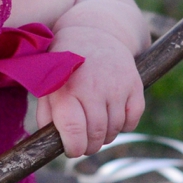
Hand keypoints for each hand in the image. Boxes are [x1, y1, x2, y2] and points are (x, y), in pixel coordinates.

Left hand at [39, 23, 144, 158]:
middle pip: (95, 134)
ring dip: (105, 136)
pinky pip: (132, 119)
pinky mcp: (135, 85)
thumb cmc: (65, 64)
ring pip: (114, 129)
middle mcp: (92, 88)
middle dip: (89, 146)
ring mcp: (116, 86)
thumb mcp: (48, 84)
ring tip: (95, 129)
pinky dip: (124, 125)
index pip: (73, 130)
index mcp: (66, 88)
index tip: (72, 150)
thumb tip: (49, 142)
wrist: (94, 33)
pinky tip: (113, 118)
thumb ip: (47, 113)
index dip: (73, 147)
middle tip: (84, 144)